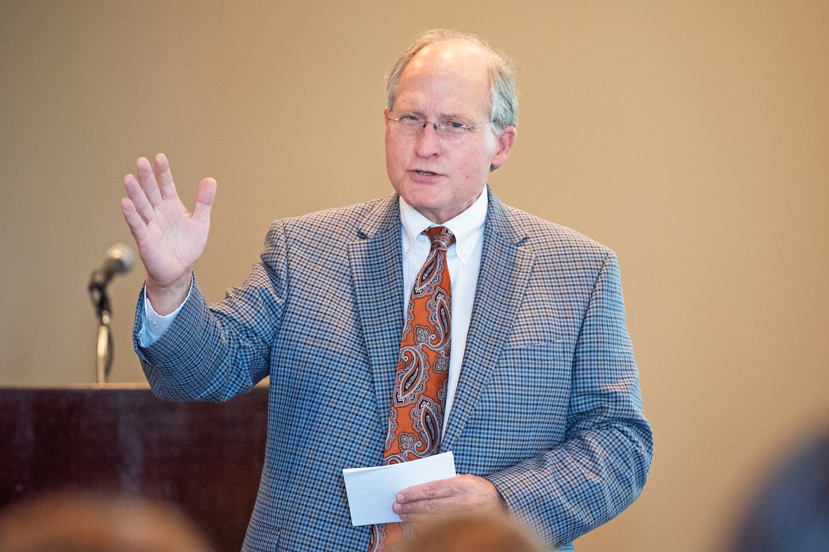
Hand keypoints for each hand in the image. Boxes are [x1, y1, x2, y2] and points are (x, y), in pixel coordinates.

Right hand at [121, 153, 215, 313]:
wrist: (180, 270)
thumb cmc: (187, 246)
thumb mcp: (200, 221)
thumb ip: (204, 201)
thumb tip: (210, 179)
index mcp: (172, 206)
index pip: (167, 185)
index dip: (163, 172)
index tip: (159, 157)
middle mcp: (159, 213)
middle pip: (151, 192)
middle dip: (147, 177)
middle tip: (141, 161)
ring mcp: (150, 225)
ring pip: (142, 206)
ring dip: (135, 193)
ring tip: (129, 178)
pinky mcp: (145, 240)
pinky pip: (138, 226)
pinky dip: (131, 216)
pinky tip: (125, 203)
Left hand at [393, 474, 505, 523]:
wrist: (499, 502)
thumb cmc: (477, 488)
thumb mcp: (464, 478)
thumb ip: (445, 481)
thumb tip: (419, 487)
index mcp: (462, 485)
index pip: (432, 489)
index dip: (414, 493)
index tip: (401, 495)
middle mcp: (463, 501)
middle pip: (430, 506)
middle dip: (410, 506)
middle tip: (397, 506)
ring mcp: (464, 517)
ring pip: (433, 519)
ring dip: (414, 518)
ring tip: (402, 514)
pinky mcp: (464, 527)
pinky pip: (440, 528)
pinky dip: (425, 526)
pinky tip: (415, 523)